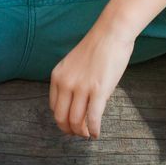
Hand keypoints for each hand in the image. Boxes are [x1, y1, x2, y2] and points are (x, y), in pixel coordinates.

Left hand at [49, 21, 134, 138]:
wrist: (112, 32)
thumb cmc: (98, 46)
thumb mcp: (74, 64)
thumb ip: (72, 81)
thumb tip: (77, 103)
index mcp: (58, 76)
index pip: (54, 107)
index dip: (62, 120)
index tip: (70, 124)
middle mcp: (66, 83)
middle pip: (62, 118)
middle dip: (70, 130)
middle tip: (79, 133)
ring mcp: (81, 88)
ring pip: (76, 121)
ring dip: (82, 132)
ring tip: (89, 134)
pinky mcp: (98, 90)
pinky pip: (93, 118)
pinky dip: (94, 130)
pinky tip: (97, 134)